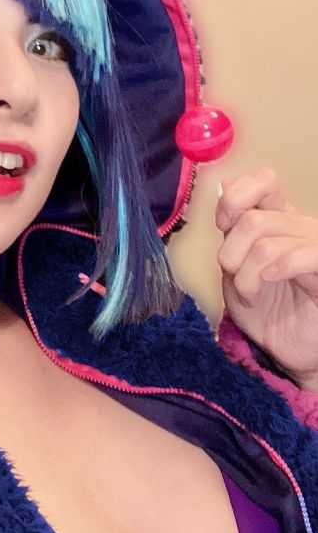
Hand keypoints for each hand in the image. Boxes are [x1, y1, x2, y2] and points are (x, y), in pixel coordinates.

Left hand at [216, 166, 317, 390]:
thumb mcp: (236, 268)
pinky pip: (301, 255)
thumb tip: (224, 185)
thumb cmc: (265, 311)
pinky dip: (275, 269)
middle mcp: (298, 228)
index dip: (235, 198)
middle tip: (234, 276)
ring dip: (246, 273)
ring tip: (249, 293)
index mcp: (277, 220)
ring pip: (267, 240)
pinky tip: (268, 282)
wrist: (287, 350)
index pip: (262, 181)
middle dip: (231, 252)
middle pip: (252, 219)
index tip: (223, 225)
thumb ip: (231, 230)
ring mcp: (314, 247)